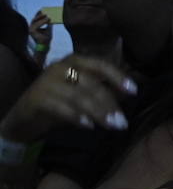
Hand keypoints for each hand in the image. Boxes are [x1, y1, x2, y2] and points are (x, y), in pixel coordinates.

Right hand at [0, 56, 135, 143]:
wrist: (23, 118)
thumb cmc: (59, 103)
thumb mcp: (82, 95)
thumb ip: (103, 90)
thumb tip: (130, 92)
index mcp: (74, 62)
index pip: (100, 65)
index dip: (118, 77)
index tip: (134, 91)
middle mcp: (60, 67)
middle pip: (92, 84)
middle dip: (110, 104)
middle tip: (122, 122)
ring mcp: (47, 81)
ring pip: (79, 96)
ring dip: (98, 113)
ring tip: (112, 126)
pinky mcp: (36, 98)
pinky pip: (61, 107)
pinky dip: (77, 117)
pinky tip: (89, 126)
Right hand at [27, 12, 51, 48]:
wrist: (45, 45)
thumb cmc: (46, 38)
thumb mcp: (49, 29)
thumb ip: (48, 23)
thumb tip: (51, 17)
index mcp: (34, 27)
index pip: (36, 19)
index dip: (38, 14)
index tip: (42, 10)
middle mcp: (31, 27)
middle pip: (34, 19)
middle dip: (40, 15)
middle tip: (45, 12)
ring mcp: (30, 29)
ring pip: (35, 21)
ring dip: (42, 18)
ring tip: (48, 17)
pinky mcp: (31, 31)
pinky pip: (36, 25)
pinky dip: (42, 22)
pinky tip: (47, 20)